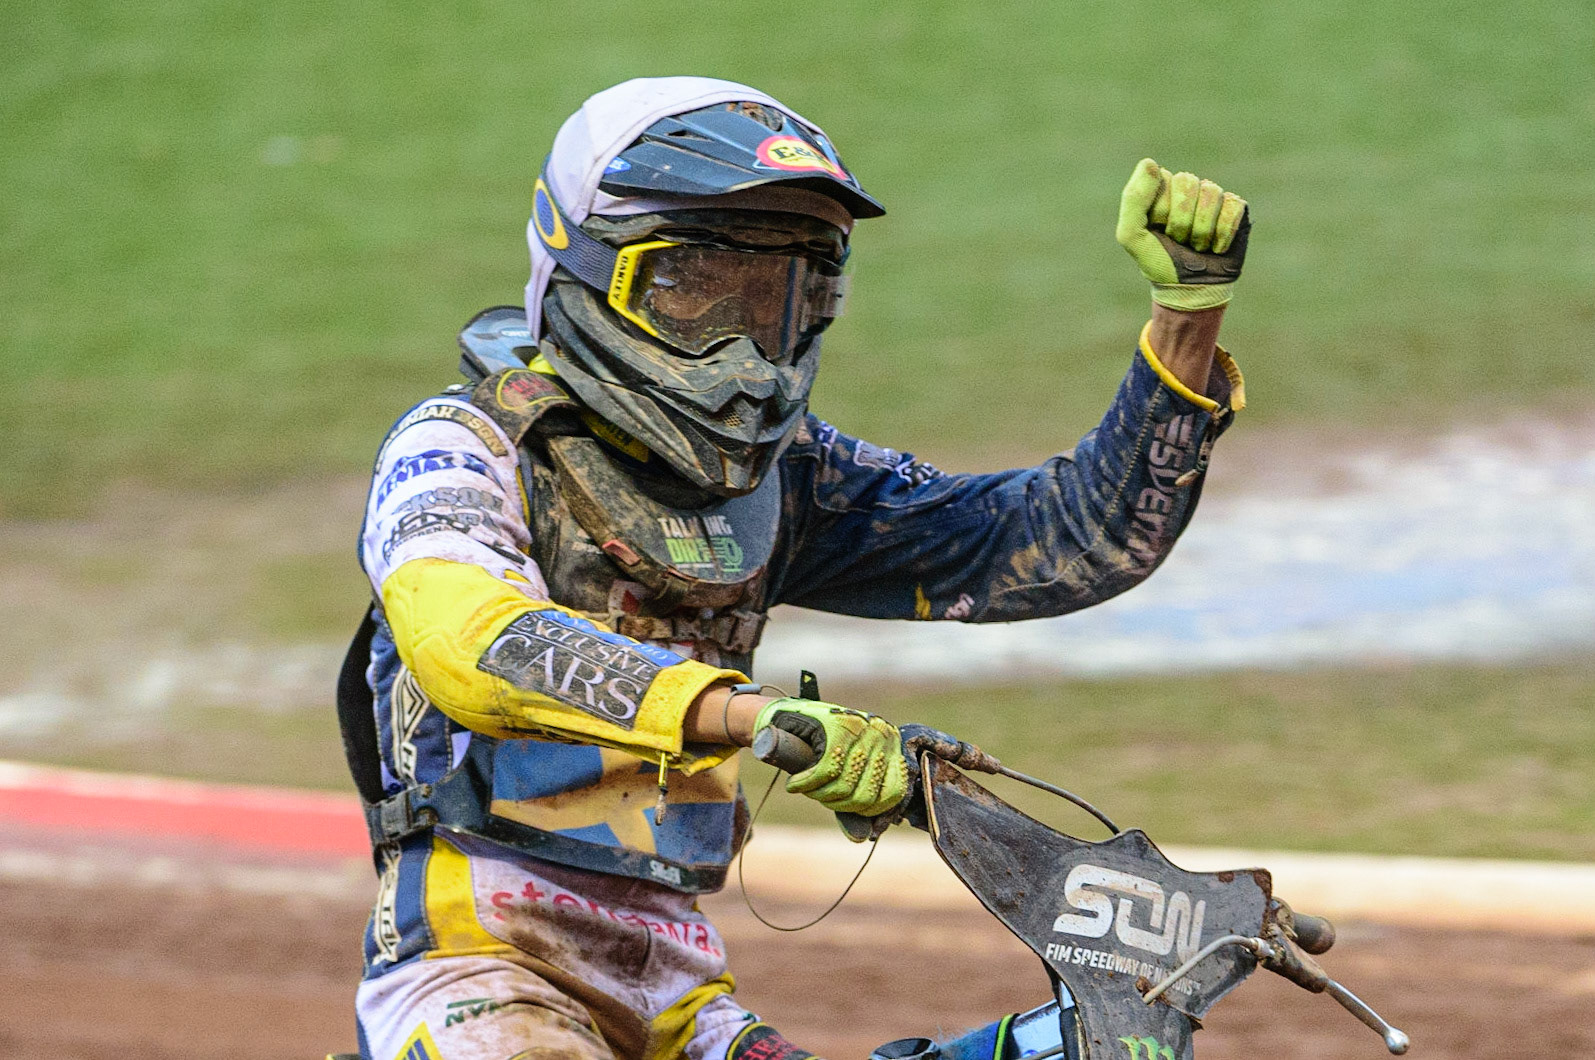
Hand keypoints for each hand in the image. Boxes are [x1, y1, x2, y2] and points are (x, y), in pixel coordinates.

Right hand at [754, 698, 907, 817]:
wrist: (785, 716)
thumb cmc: (816, 748)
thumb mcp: (842, 776)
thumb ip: (854, 804)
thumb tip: (862, 838)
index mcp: (890, 745)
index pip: (894, 792)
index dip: (869, 810)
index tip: (845, 807)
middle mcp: (881, 734)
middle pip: (867, 793)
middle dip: (837, 804)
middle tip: (819, 796)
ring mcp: (860, 728)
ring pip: (845, 784)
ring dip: (819, 794)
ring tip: (805, 788)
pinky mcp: (836, 726)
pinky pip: (825, 771)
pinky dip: (806, 784)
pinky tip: (795, 784)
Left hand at [1116, 158, 1249, 310]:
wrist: (1190, 289)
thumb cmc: (1159, 262)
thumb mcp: (1132, 235)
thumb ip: (1133, 199)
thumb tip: (1151, 162)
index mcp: (1161, 190)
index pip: (1164, 179)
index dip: (1161, 210)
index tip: (1158, 230)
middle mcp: (1188, 189)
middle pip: (1189, 183)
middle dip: (1181, 221)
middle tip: (1179, 240)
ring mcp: (1213, 198)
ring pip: (1211, 194)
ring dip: (1201, 231)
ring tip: (1196, 245)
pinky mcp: (1236, 210)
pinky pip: (1233, 207)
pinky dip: (1222, 234)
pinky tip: (1215, 246)